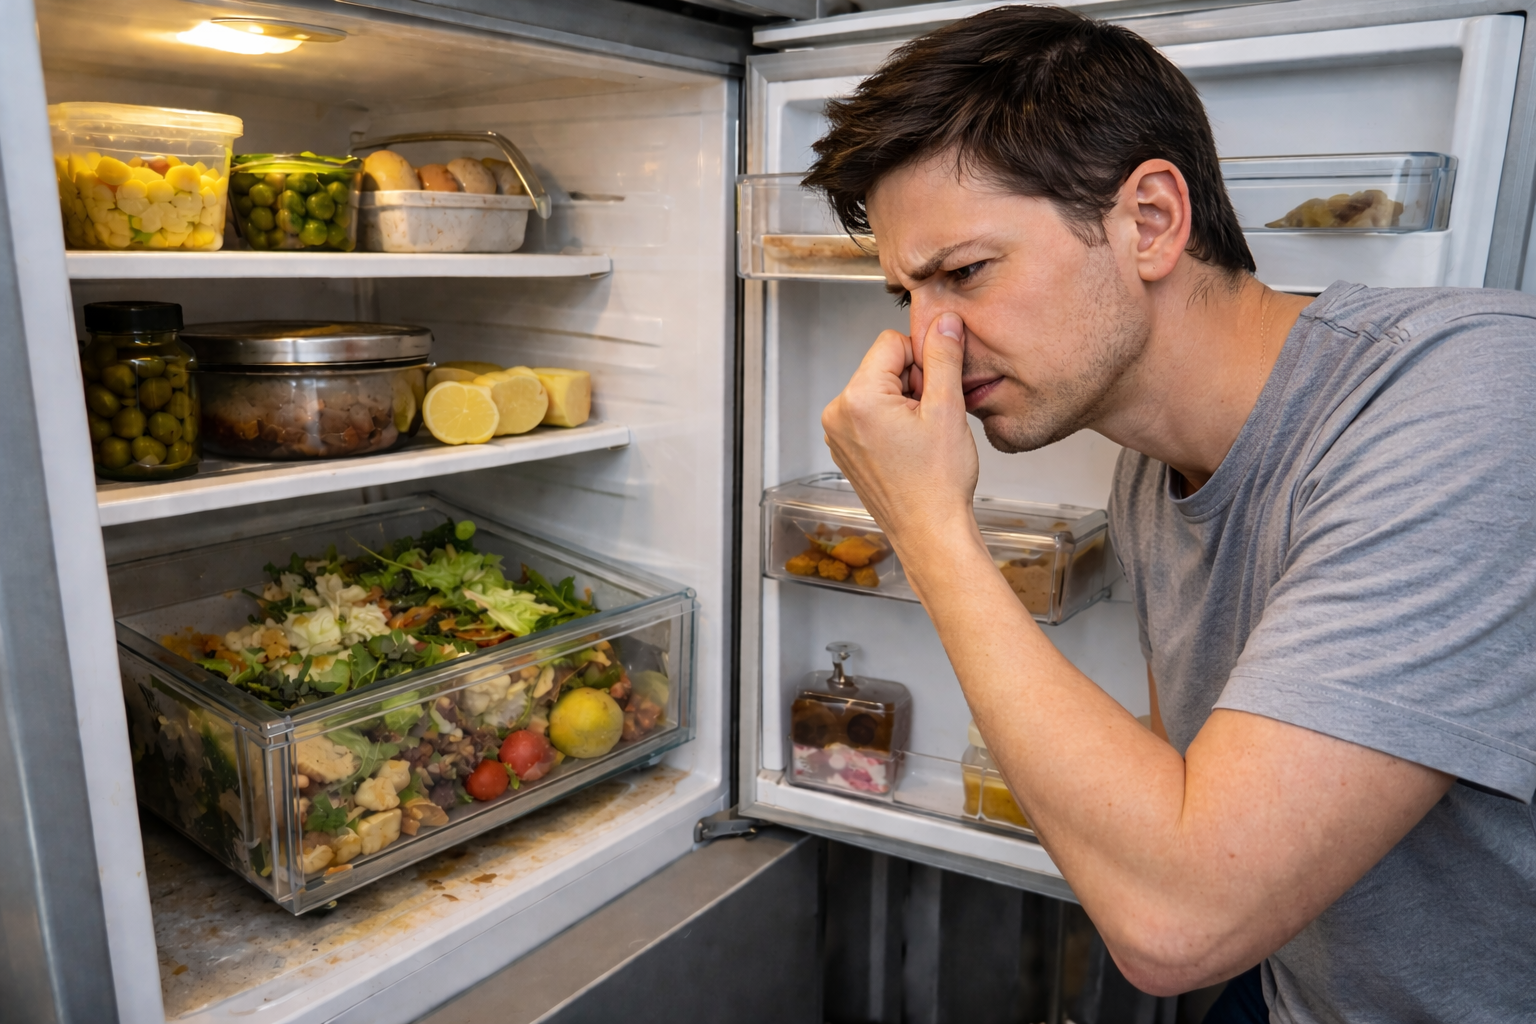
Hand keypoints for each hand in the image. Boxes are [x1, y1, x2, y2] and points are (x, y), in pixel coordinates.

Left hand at [821, 312, 982, 567]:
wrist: (930, 532)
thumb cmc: (938, 483)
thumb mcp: (947, 408)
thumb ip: (943, 356)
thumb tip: (943, 321)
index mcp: (858, 398)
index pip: (891, 343)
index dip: (922, 360)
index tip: (936, 390)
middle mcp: (838, 414)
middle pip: (882, 367)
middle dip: (911, 383)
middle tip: (931, 419)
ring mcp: (837, 434)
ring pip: (878, 391)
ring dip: (903, 403)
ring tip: (921, 438)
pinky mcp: (845, 449)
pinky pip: (870, 415)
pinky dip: (892, 423)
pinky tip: (910, 448)